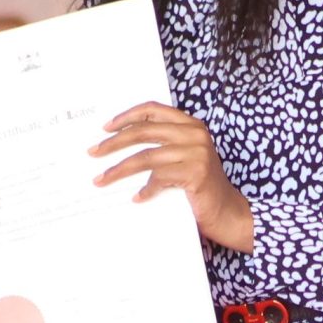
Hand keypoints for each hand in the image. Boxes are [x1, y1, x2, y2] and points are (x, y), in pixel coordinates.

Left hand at [89, 100, 253, 251]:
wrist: (228, 212)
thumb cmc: (201, 185)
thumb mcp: (184, 157)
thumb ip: (164, 144)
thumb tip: (120, 142)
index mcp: (190, 125)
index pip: (152, 110)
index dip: (126, 116)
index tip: (105, 128)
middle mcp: (194, 134)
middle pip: (144, 131)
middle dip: (114, 142)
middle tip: (93, 152)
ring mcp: (196, 153)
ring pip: (146, 157)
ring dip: (119, 170)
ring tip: (101, 179)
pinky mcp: (196, 174)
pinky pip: (159, 179)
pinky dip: (144, 190)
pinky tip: (137, 198)